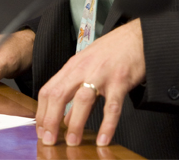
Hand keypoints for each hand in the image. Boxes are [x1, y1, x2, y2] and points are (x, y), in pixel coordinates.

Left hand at [34, 19, 144, 146]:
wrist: (138, 37)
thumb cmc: (113, 50)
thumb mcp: (88, 66)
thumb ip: (76, 92)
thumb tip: (66, 119)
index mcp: (73, 66)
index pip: (48, 90)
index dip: (41, 112)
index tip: (40, 130)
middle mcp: (84, 69)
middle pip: (59, 95)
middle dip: (50, 120)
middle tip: (48, 140)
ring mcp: (102, 74)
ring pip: (82, 101)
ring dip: (75, 124)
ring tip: (72, 142)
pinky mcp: (120, 81)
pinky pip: (112, 107)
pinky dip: (107, 125)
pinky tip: (103, 139)